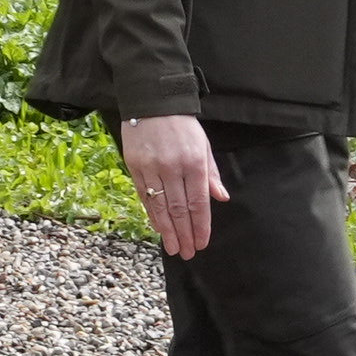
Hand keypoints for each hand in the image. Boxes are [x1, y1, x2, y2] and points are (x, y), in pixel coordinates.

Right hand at [122, 114, 230, 258]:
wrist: (152, 102)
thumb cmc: (182, 125)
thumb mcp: (203, 145)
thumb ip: (211, 173)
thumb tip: (221, 198)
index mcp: (194, 162)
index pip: (198, 202)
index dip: (200, 225)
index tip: (201, 243)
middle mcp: (173, 167)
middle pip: (179, 209)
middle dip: (184, 234)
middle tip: (187, 253)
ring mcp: (152, 167)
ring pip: (160, 206)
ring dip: (167, 231)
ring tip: (172, 248)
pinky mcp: (135, 166)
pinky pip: (144, 196)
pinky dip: (151, 215)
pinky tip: (157, 228)